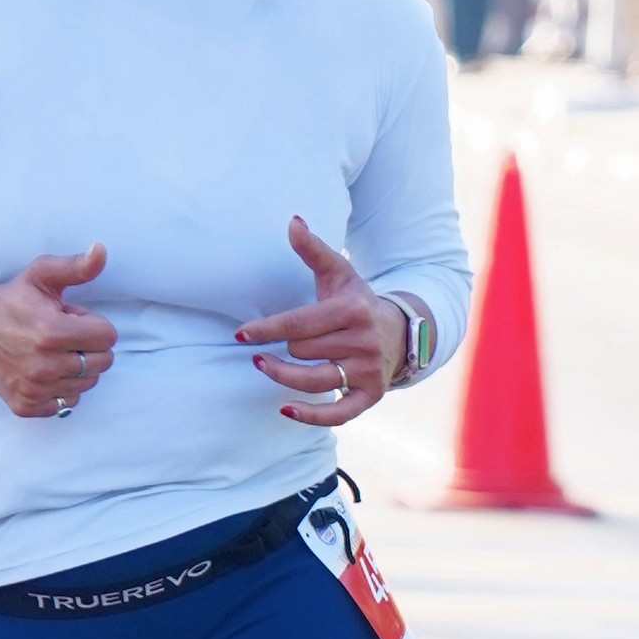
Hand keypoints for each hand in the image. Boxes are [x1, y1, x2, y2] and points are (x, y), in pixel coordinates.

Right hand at [0, 244, 117, 420]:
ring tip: (53, 352)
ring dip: (77, 368)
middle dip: (89, 347)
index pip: (108, 337)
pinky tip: (45, 370)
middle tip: (63, 336)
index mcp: (51, 333)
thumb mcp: (43, 275)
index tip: (71, 319)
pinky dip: (62, 388)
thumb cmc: (14, 300)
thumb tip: (102, 250)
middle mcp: (44, 365)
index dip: (94, 325)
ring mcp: (34, 389)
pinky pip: (67, 403)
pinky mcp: (26, 405)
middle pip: (102, 363)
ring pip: (87, 384)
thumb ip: (77, 266)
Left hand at [237, 216, 403, 427]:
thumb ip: (313, 250)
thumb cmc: (355, 302)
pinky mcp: (371, 395)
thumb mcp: (338, 273)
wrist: (398, 331)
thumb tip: (292, 221)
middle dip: (283, 349)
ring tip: (263, 368)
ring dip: (283, 378)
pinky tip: (286, 411)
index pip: (300, 323)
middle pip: (303, 351)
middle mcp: (364, 340)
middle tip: (268, 348)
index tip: (241, 334)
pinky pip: (339, 413)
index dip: (267, 329)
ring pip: (314, 381)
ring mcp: (368, 370)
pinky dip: (312, 416)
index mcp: (353, 309)